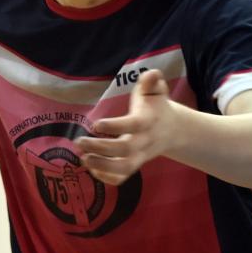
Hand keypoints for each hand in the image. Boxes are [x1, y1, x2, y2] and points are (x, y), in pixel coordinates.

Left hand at [74, 69, 177, 184]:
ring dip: (101, 166)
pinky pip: (121, 179)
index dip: (115, 127)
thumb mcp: (155, 90)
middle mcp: (145, 142)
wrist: (172, 130)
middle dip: (101, 148)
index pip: (133, 126)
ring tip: (82, 157)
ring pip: (123, 169)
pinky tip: (90, 168)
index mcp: (148, 121)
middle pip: (125, 151)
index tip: (96, 124)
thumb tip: (152, 73)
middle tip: (79, 141)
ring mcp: (140, 157)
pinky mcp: (135, 166)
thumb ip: (151, 81)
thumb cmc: (156, 106)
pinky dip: (106, 178)